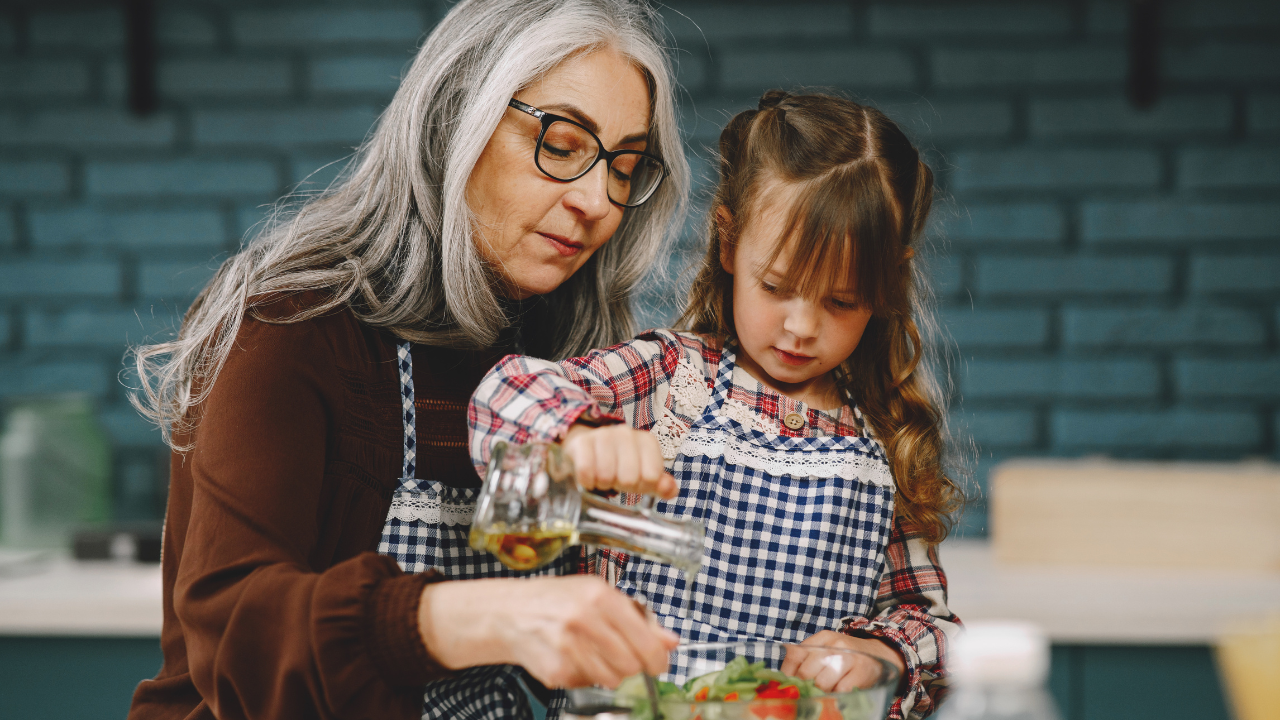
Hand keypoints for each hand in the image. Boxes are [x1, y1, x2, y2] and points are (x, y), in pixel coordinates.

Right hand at [418, 575, 678, 688]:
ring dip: (610, 673)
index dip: (658, 659)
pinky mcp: (555, 671)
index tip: (659, 664)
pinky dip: (586, 677)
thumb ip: (639, 618)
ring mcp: (567, 648)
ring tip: (594, 653)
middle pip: (631, 665)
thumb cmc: (556, 600)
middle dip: (634, 667)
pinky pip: (587, 684)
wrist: (509, 613)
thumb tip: (671, 641)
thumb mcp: (598, 594)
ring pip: (612, 679)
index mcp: (599, 597)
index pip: (645, 641)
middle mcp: (583, 620)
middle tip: (624, 657)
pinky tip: (573, 658)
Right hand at [562, 423, 677, 498]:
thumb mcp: (643, 475)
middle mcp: (627, 433)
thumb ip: (661, 485)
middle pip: (629, 479)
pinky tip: (589, 477)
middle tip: (616, 479)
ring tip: (602, 476)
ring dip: (603, 484)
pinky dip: (587, 481)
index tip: (635, 481)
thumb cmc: (619, 464)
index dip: (642, 487)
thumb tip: (670, 490)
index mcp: (647, 441)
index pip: (652, 477)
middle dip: (620, 485)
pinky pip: (586, 471)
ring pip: (607, 476)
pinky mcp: (583, 442)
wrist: (587, 448)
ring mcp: (604, 435)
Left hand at [780, 630, 906, 692]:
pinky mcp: (862, 671)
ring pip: (822, 683)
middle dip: (804, 687)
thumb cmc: (848, 657)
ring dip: (821, 694)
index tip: (787, 686)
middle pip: (806, 672)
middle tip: (807, 694)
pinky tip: (838, 695)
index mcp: (822, 638)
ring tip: (825, 695)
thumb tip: (786, 680)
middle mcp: (834, 645)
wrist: (882, 654)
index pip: (795, 655)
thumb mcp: (828, 651)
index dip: (787, 674)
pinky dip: (837, 697)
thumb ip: (808, 660)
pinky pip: (841, 690)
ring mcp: (849, 657)